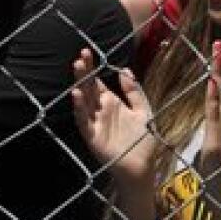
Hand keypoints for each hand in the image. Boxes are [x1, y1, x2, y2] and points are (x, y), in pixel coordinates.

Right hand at [71, 48, 157, 182]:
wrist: (143, 167)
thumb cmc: (144, 141)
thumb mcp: (144, 111)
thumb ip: (134, 92)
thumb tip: (125, 69)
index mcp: (113, 103)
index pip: (98, 82)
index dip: (93, 68)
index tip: (87, 52)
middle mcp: (101, 111)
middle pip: (89, 88)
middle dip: (85, 72)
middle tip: (81, 56)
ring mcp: (95, 123)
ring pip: (84, 100)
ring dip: (80, 84)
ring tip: (77, 68)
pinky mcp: (92, 136)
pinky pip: (83, 120)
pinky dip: (79, 108)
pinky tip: (76, 94)